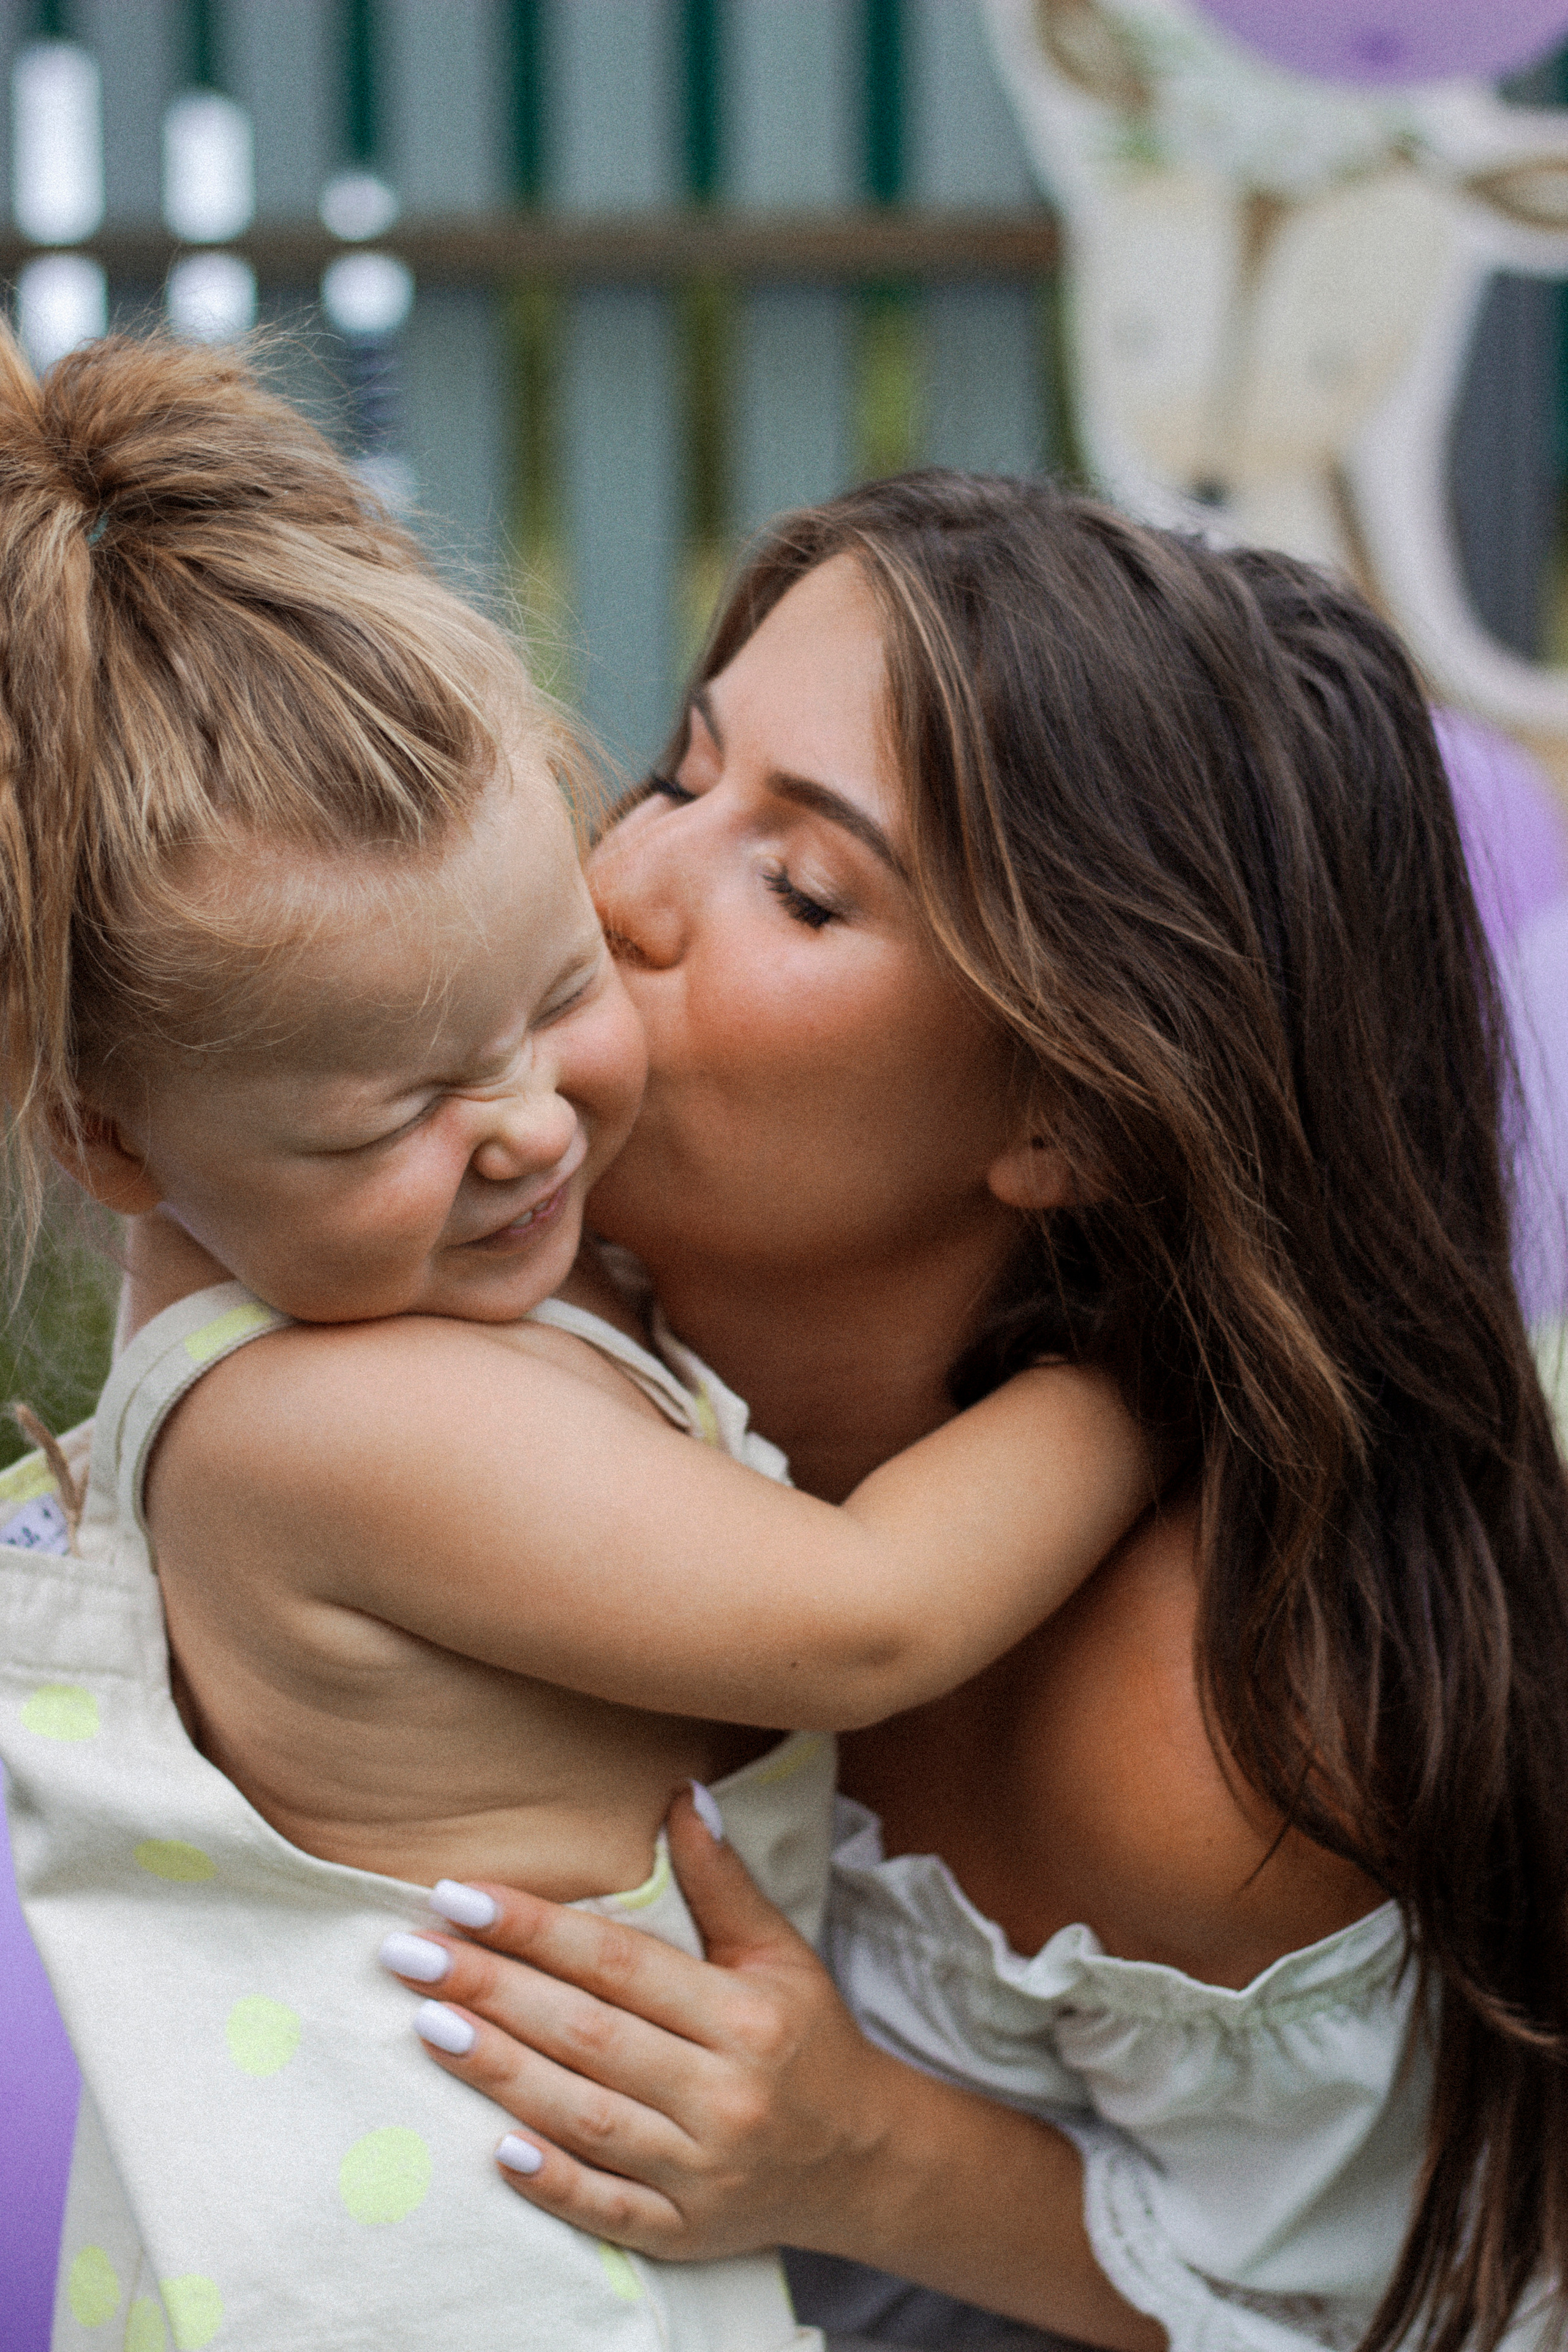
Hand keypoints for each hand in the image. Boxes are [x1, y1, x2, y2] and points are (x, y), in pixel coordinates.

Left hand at [382, 1787, 895, 2261]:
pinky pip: (608, 2208)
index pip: (618, 1962)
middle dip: (492, 1990)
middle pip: (588, 2035)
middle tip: (409, 1953)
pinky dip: (553, 2182)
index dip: (535, 1927)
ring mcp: (703, 2171)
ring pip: (586, 2117)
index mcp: (745, 2017)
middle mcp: (724, 2094)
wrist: (866, 2160)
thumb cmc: (809, 2040)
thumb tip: (681, 1794)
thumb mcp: (778, 1952)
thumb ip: (723, 1880)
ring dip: (500, 2071)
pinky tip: (495, 2148)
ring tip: (427, 2025)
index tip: (460, 1895)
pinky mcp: (686, 2233)